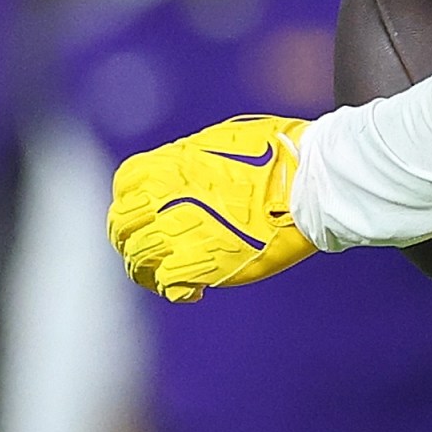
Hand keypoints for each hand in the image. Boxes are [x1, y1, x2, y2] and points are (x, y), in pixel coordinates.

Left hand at [106, 114, 315, 302]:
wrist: (309, 181)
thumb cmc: (280, 153)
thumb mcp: (225, 140)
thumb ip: (193, 161)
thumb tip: (187, 173)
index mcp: (167, 166)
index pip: (125, 187)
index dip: (131, 204)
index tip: (146, 214)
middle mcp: (162, 199)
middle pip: (122, 227)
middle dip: (131, 240)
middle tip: (150, 251)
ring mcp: (178, 233)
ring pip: (139, 260)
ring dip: (149, 271)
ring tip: (166, 277)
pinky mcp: (200, 264)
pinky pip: (168, 284)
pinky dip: (176, 290)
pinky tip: (193, 291)